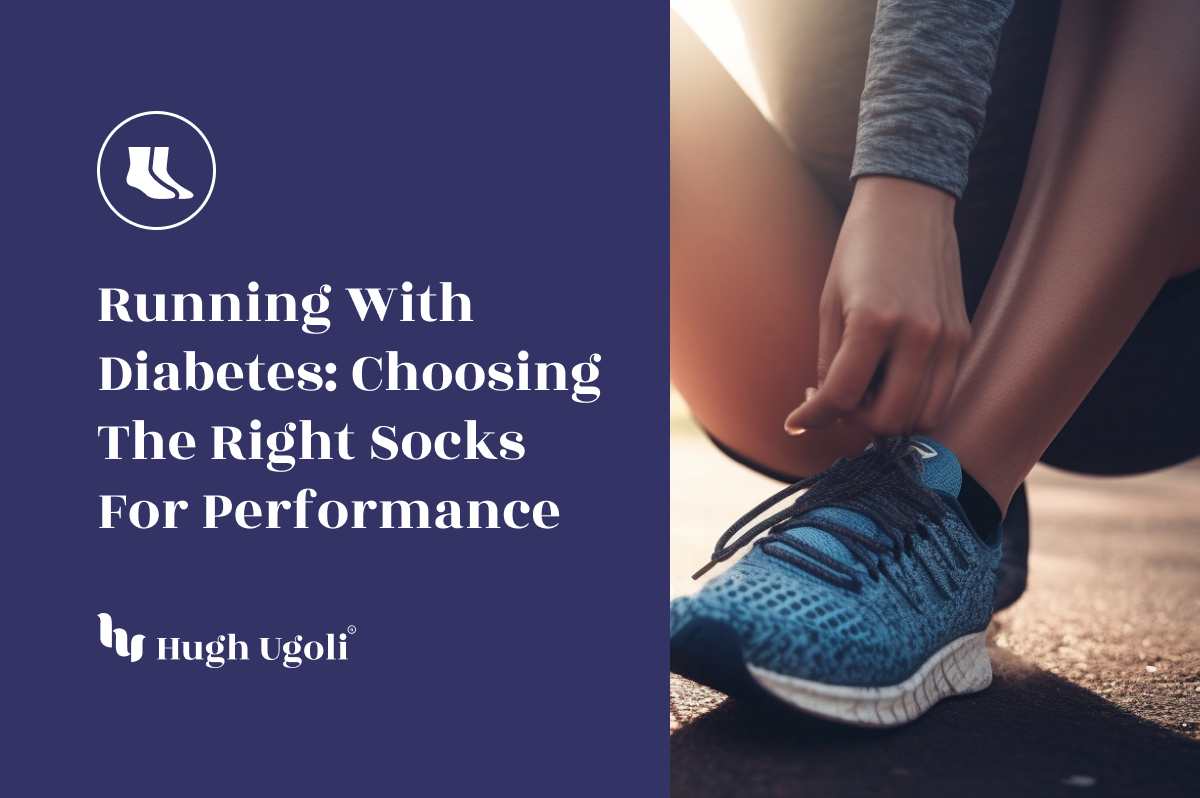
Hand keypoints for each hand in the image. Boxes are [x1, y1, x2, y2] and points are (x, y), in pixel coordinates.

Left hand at [784, 176, 970, 438]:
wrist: (910, 203)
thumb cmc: (859, 249)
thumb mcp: (829, 303)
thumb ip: (829, 362)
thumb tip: (824, 410)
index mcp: (874, 321)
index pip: (842, 397)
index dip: (813, 417)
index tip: (797, 421)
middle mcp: (919, 334)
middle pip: (888, 419)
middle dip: (854, 422)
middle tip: (836, 401)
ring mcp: (947, 338)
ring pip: (923, 417)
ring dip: (888, 418)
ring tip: (864, 391)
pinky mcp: (963, 336)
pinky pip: (942, 393)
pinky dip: (913, 401)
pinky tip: (889, 380)